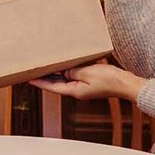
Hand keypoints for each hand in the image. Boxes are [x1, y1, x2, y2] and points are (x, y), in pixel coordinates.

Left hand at [29, 63, 145, 101]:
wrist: (126, 83)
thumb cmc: (110, 80)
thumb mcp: (88, 73)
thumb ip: (73, 72)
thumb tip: (64, 72)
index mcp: (75, 91)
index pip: (53, 87)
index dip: (40, 82)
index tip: (29, 79)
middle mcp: (77, 90)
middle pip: (57, 83)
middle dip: (46, 77)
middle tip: (34, 70)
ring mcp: (84, 86)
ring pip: (65, 79)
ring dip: (56, 73)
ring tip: (45, 66)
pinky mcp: (90, 81)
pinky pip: (75, 75)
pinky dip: (67, 70)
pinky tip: (65, 63)